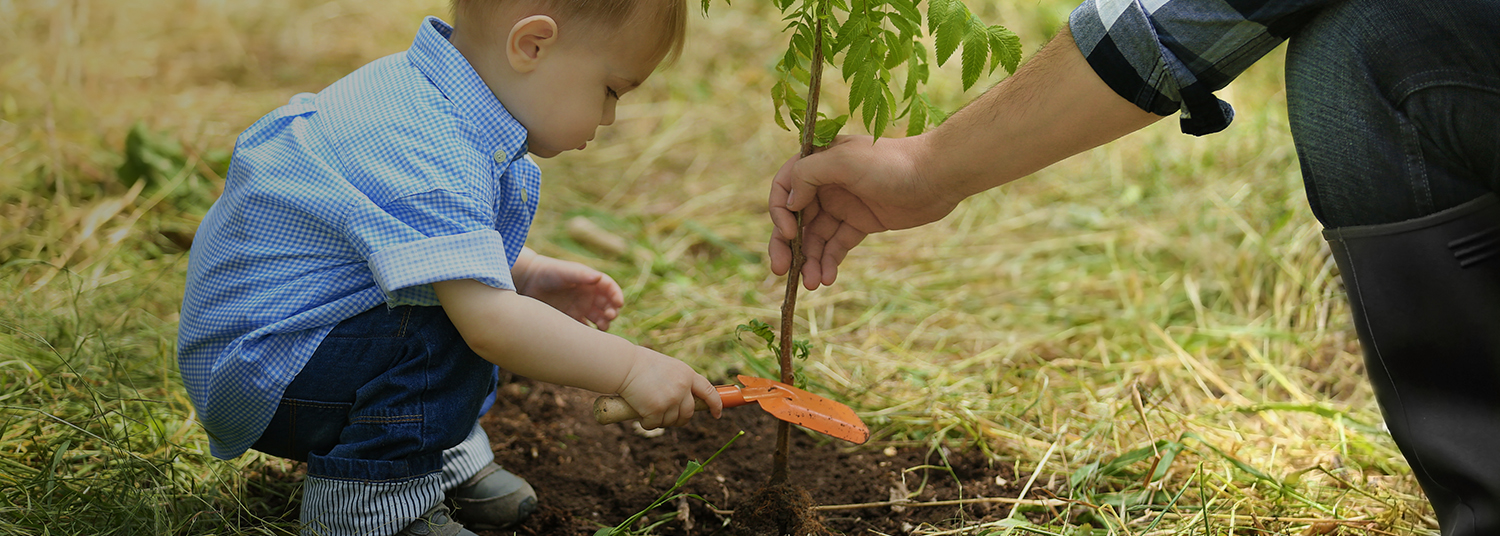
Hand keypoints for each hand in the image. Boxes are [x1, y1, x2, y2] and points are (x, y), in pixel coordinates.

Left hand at [513, 254, 623, 329]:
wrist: (527, 282)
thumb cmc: (548, 272)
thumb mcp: (565, 272)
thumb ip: (582, 275)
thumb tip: (598, 278)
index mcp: (590, 283)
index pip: (610, 289)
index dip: (617, 295)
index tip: (619, 303)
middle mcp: (588, 296)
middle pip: (607, 306)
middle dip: (612, 312)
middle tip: (609, 317)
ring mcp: (580, 309)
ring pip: (599, 320)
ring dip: (604, 324)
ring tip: (601, 328)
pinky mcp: (569, 320)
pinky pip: (584, 330)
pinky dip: (588, 335)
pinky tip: (588, 338)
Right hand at [617, 348, 722, 428]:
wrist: (623, 365)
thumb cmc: (641, 364)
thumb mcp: (668, 367)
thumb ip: (679, 381)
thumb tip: (685, 401)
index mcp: (687, 374)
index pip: (709, 392)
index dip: (716, 405)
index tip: (717, 414)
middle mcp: (682, 388)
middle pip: (688, 413)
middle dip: (680, 419)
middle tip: (667, 417)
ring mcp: (670, 400)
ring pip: (671, 421)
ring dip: (660, 420)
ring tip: (647, 408)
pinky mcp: (656, 410)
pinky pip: (654, 424)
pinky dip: (646, 423)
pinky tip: (639, 413)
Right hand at [769, 135, 962, 289]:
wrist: (937, 176)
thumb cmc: (891, 163)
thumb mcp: (845, 161)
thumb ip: (809, 174)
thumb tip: (789, 202)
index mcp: (818, 161)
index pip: (785, 187)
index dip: (781, 212)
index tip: (790, 233)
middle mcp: (826, 184)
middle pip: (796, 218)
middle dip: (787, 245)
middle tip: (780, 271)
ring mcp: (844, 205)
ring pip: (816, 237)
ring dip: (810, 261)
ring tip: (812, 284)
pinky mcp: (861, 223)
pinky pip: (837, 245)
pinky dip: (830, 262)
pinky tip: (827, 278)